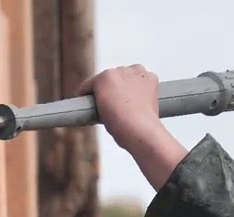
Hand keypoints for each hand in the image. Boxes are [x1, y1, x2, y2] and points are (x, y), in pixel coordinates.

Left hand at [76, 65, 188, 190]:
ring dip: (100, 92)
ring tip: (98, 110)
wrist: (141, 130)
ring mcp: (119, 72)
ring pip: (104, 81)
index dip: (124, 95)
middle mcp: (136, 70)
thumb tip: (124, 114)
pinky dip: (84, 93)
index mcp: (149, 78)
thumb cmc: (145, 130)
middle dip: (113, 90)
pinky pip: (89, 85)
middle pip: (117, 78)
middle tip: (108, 109)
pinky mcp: (105, 78)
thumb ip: (137, 105)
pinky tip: (83, 103)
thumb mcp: (146, 113)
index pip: (132, 81)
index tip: (120, 106)